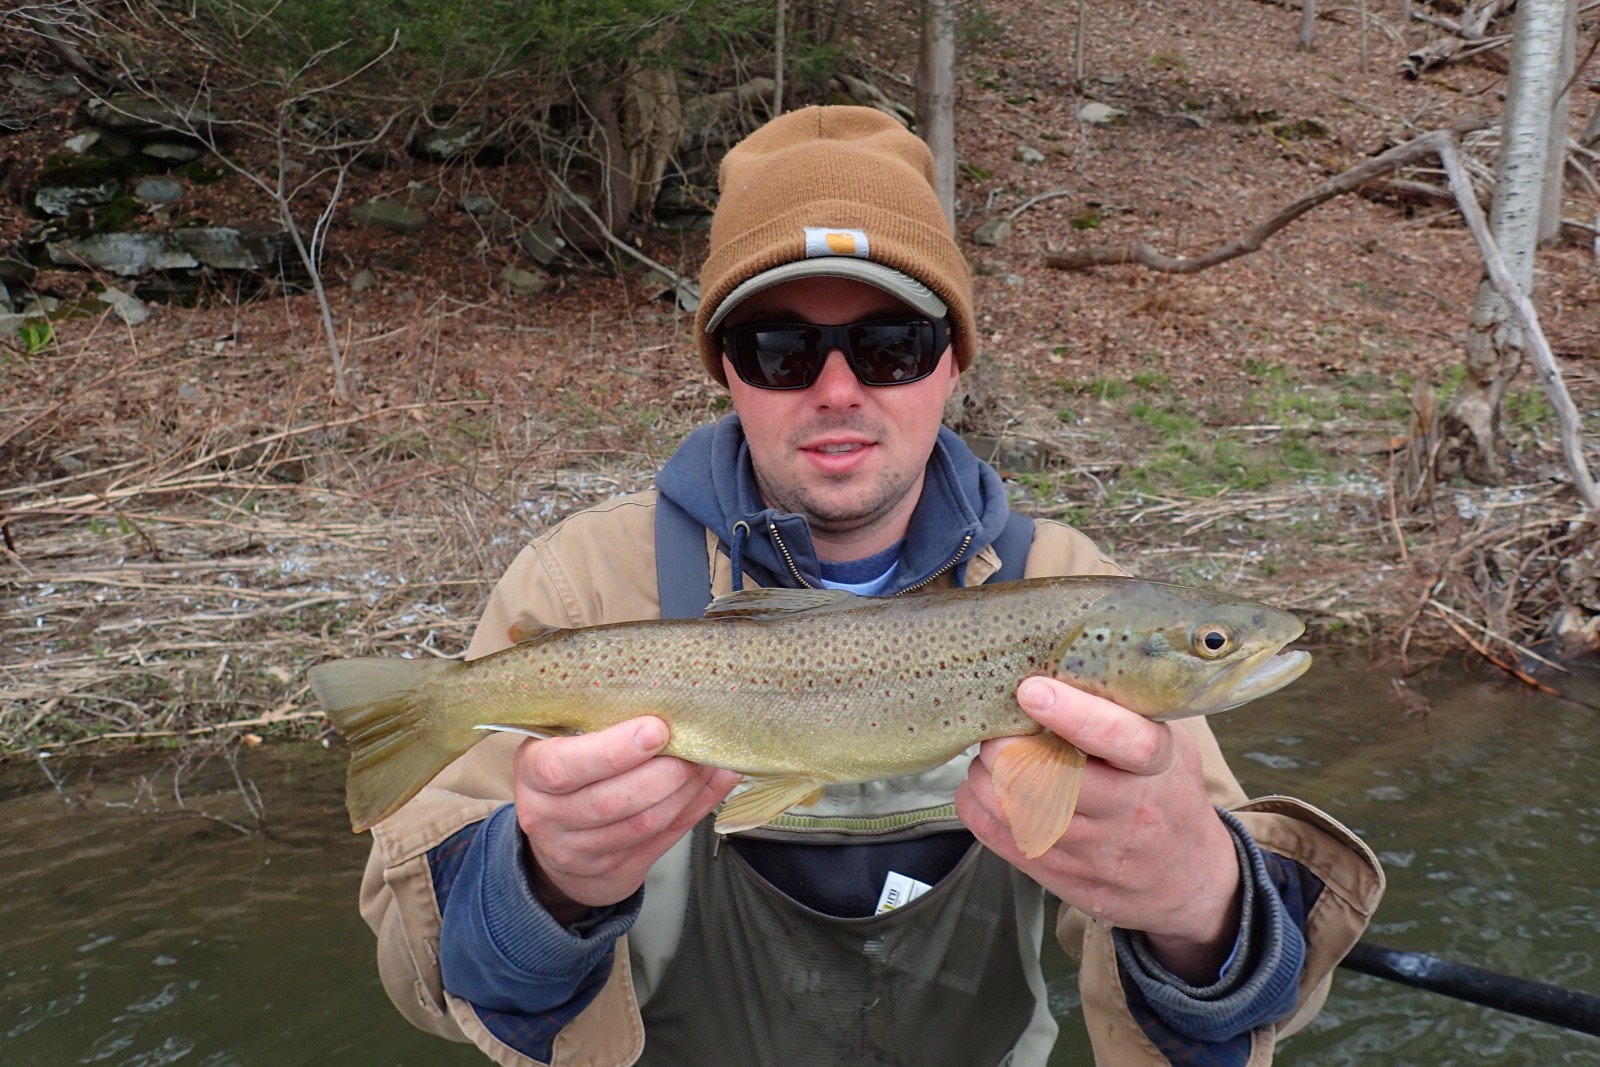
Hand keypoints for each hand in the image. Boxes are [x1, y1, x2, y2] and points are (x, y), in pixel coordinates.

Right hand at [512, 716, 740, 923]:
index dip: (613, 750)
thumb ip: (602, 728)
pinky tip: (712, 785)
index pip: (565, 766)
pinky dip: (695, 810)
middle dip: (662, 772)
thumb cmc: (567, 777)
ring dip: (684, 791)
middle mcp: (548, 816)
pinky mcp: (613, 871)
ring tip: (707, 762)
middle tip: (693, 746)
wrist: (558, 845)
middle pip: (611, 800)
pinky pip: (663, 841)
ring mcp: (579, 851)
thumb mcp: (564, 745)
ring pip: (642, 824)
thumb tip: (668, 705)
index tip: (656, 729)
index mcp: (533, 773)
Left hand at [956, 677, 1242, 983]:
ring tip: (990, 757)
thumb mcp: (1171, 746)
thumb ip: (1127, 711)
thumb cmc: (1169, 794)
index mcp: (1158, 767)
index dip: (1074, 715)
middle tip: (994, 729)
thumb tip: (1062, 664)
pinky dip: (977, 805)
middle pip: (1050, 779)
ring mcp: (1094, 851)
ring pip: (1014, 810)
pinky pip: (999, 838)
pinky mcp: (1063, 877)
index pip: (1121, 740)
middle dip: (1005, 747)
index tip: (1032, 691)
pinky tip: (984, 788)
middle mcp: (1127, 811)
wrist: (1190, 880)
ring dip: (985, 776)